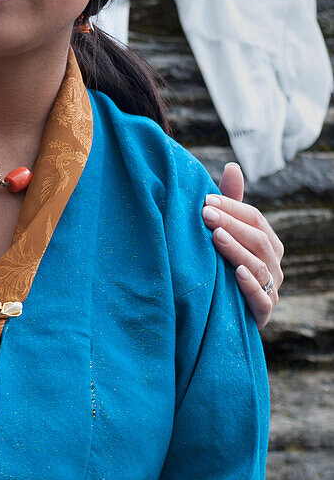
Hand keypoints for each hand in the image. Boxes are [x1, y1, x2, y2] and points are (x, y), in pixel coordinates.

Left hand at [202, 163, 283, 327]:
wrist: (215, 313)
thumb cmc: (219, 265)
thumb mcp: (222, 233)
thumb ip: (228, 204)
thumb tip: (232, 166)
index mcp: (267, 243)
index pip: (255, 219)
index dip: (233, 208)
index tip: (206, 200)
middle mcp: (273, 265)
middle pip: (258, 239)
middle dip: (232, 225)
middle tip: (205, 214)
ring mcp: (270, 290)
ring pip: (259, 266)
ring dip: (237, 250)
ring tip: (217, 237)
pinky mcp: (262, 313)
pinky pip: (261, 299)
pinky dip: (250, 286)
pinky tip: (237, 273)